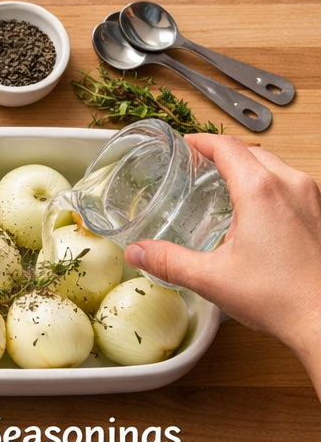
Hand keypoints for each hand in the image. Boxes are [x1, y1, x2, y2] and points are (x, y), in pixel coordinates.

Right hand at [128, 136, 320, 370]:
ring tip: (228, 186)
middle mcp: (291, 186)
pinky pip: (294, 186)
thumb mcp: (211, 279)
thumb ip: (167, 261)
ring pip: (276, 167)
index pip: (226, 146)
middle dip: (224, 153)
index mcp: (260, 190)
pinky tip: (260, 212)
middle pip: (252, 151)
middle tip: (200, 165)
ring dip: (251, 168)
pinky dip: (272, 186)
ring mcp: (314, 200)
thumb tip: (137, 252)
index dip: (201, 141)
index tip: (186, 145)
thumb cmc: (282, 299)